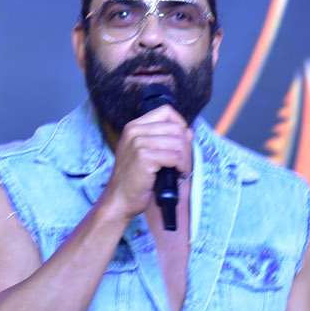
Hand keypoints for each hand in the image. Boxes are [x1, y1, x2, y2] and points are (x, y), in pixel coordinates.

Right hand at [99, 104, 192, 221]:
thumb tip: (189, 132)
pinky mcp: (143, 157)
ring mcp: (138, 143)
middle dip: (185, 146)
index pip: (165, 111)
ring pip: (177, 142)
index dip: (179, 124)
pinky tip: (178, 174)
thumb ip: (166, 140)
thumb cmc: (134, 179)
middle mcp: (134, 131)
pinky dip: (181, 167)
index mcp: (134, 127)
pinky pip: (174, 157)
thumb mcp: (147, 154)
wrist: (120, 199)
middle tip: (184, 161)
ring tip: (181, 170)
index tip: (182, 140)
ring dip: (185, 159)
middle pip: (175, 128)